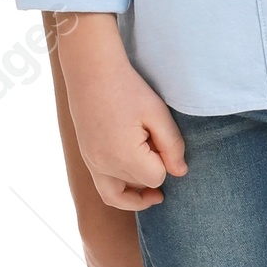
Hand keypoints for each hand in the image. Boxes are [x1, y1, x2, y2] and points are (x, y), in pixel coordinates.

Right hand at [55, 10, 186, 210]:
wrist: (91, 71)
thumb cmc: (127, 88)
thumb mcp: (158, 113)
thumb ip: (172, 146)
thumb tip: (180, 173)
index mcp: (125, 156)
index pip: (156, 178)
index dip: (165, 162)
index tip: (162, 140)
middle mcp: (105, 166)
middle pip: (139, 185)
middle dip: (151, 171)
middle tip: (156, 144)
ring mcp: (92, 163)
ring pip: (119, 196)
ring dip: (137, 194)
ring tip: (154, 194)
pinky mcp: (87, 158)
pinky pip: (104, 189)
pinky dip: (120, 193)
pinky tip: (132, 187)